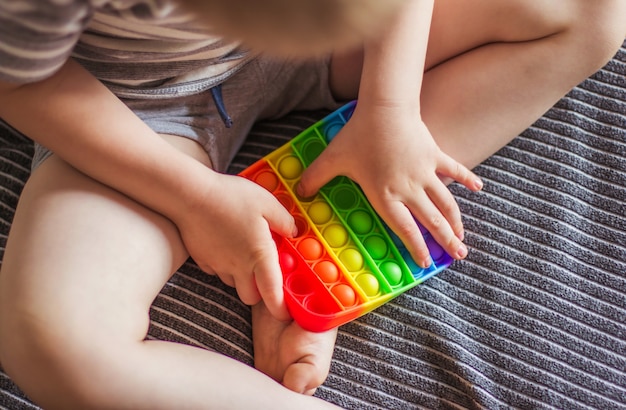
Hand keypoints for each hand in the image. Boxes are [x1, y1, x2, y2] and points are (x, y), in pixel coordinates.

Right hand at [175, 173, 296, 320]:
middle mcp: (238, 266)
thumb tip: (294, 232)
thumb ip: (285, 221)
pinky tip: (226, 245)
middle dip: (260, 292)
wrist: (190, 195)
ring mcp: (218, 265)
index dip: (281, 308)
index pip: (272, 294)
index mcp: (259, 255)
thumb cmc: (230, 197)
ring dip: (242, 276)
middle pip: (251, 297)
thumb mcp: (267, 203)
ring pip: (233, 284)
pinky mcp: (203, 260)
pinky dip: (224, 265)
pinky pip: (217, 271)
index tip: (286, 312)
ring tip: (245, 252)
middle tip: (265, 272)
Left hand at [297, 104, 481, 267]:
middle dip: (446, 240)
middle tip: (458, 256)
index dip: (415, 246)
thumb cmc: (358, 135)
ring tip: (464, 235)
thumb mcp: (332, 159)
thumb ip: (315, 178)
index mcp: (386, 195)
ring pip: (446, 202)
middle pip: (431, 220)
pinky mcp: (435, 155)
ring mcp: (426, 173)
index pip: (404, 228)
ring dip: (456, 220)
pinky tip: (479, 188)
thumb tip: (298, 192)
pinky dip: (467, 179)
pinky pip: (455, 170)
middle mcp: (410, 189)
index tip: (424, 263)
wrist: (385, 108)